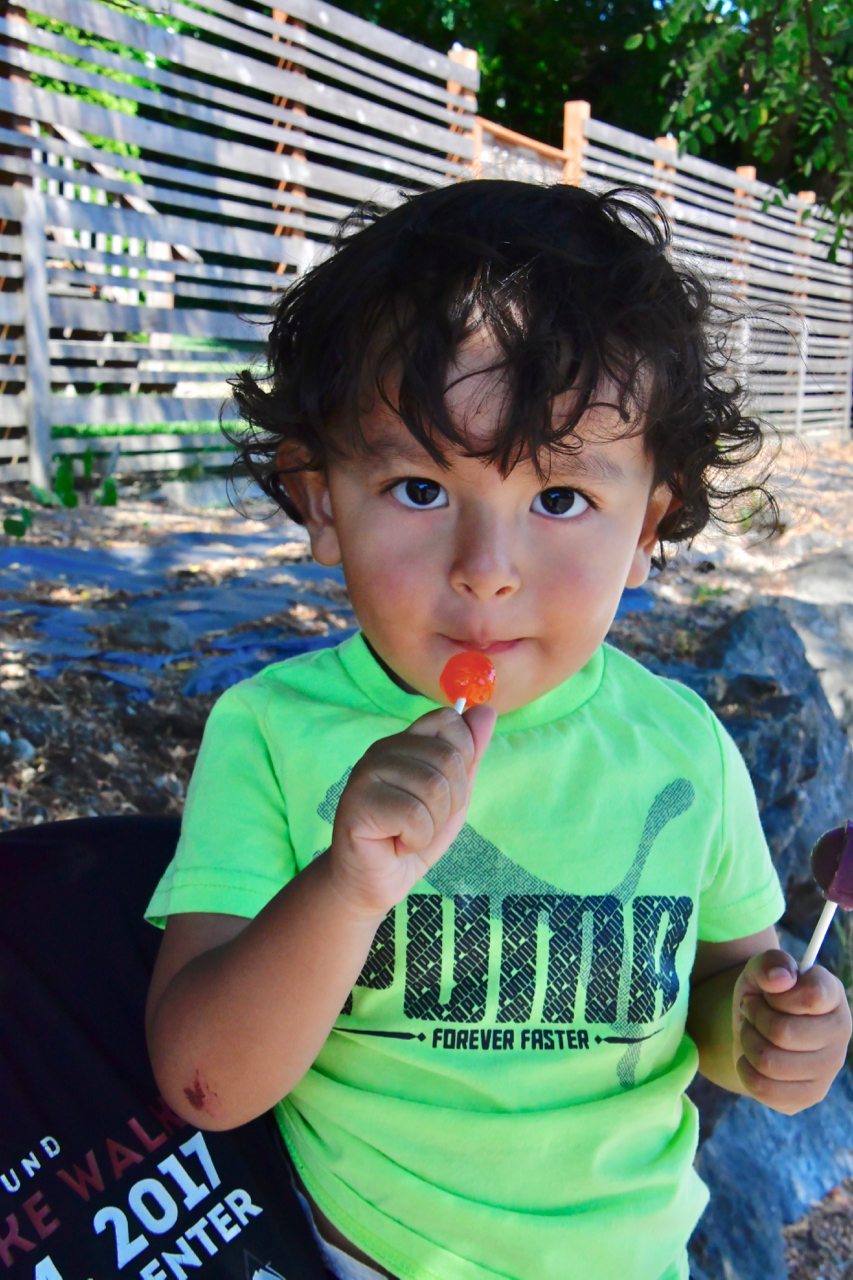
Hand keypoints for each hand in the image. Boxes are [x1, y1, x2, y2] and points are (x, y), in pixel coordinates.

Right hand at [327, 704, 495, 919]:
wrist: (375, 882)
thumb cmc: (413, 837)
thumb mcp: (453, 796)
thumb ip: (468, 755)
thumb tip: (487, 711)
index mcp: (404, 742)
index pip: (448, 720)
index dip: (463, 757)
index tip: (448, 790)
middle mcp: (382, 750)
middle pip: (448, 758)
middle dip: (451, 802)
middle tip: (425, 821)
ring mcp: (365, 774)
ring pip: (433, 788)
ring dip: (432, 824)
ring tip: (409, 834)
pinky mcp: (357, 804)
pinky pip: (413, 816)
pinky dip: (415, 839)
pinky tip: (396, 844)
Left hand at [733, 949, 851, 1114]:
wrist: (756, 1028)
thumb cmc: (763, 995)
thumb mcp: (758, 970)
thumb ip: (769, 963)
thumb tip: (781, 979)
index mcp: (832, 995)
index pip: (812, 996)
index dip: (777, 995)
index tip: (767, 993)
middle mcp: (839, 1033)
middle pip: (783, 1032)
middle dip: (754, 1017)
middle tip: (750, 1011)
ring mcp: (828, 1069)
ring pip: (770, 1062)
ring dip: (747, 1042)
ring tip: (750, 1031)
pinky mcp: (809, 1096)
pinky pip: (764, 1088)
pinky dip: (745, 1069)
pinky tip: (750, 1057)